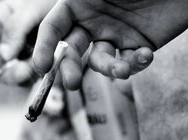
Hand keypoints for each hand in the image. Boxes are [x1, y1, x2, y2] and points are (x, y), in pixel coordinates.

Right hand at [0, 0, 55, 84]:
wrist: (92, 4)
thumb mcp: (33, 7)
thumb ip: (15, 29)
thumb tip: (3, 58)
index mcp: (5, 18)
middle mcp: (15, 37)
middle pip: (1, 63)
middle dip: (11, 71)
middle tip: (26, 72)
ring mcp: (31, 51)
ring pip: (21, 73)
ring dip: (29, 77)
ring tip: (44, 71)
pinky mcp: (49, 62)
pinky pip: (40, 76)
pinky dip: (45, 77)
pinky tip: (55, 73)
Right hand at [32, 0, 187, 87]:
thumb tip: (61, 13)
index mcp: (79, 2)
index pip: (53, 27)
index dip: (44, 47)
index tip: (41, 67)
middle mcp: (93, 21)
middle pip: (71, 50)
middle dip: (69, 67)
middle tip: (72, 83)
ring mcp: (116, 34)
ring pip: (99, 61)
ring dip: (107, 69)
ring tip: (121, 69)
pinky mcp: (138, 45)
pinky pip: (128, 63)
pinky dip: (134, 65)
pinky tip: (145, 55)